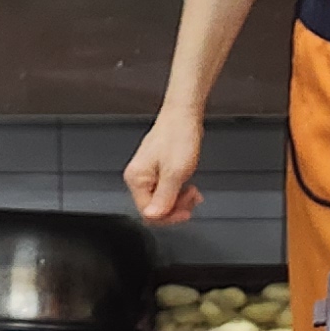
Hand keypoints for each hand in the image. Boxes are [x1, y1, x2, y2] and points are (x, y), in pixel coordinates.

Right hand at [126, 106, 205, 225]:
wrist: (184, 114)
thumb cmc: (178, 135)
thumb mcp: (175, 172)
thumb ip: (164, 198)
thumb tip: (153, 216)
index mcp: (137, 179)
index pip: (148, 213)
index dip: (169, 217)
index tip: (186, 212)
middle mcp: (138, 178)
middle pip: (155, 208)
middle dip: (176, 208)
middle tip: (192, 199)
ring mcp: (147, 174)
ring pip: (162, 201)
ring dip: (179, 201)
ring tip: (193, 192)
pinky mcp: (156, 170)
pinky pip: (166, 190)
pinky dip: (179, 192)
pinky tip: (188, 188)